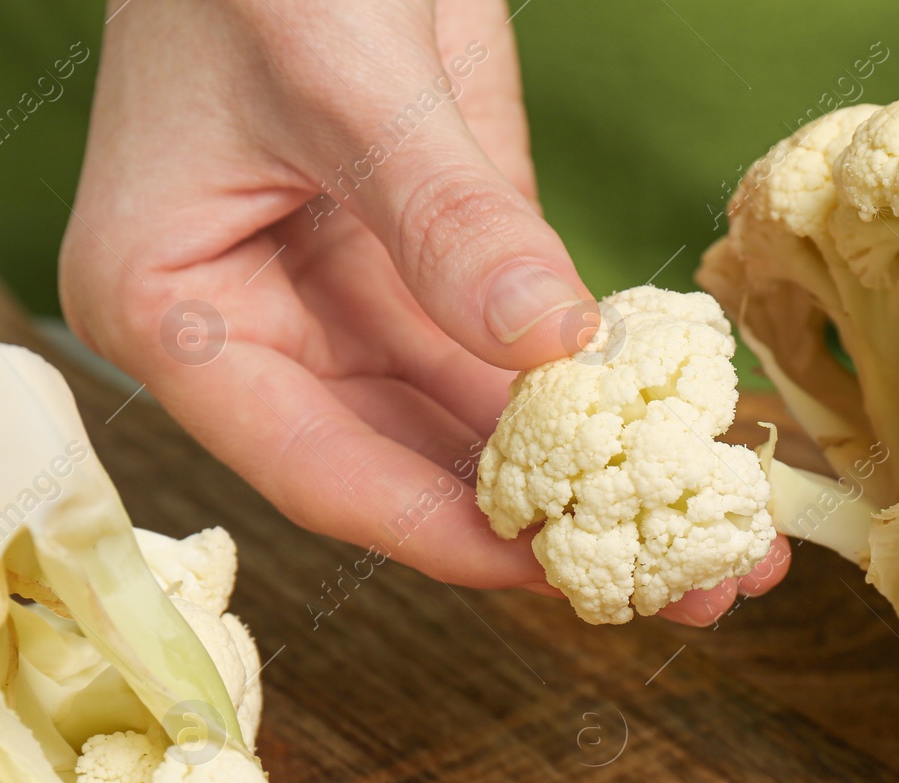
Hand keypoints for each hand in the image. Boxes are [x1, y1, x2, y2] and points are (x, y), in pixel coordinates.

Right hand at [59, 0, 786, 624]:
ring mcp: (361, 305)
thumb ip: (443, 217)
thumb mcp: (346, 81)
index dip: (441, 530)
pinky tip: (684, 448)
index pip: (319, 466)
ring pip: (484, 429)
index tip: (554, 569)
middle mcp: (271, 333)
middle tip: (685, 585)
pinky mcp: (448, 266)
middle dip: (550, 533)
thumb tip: (548, 344)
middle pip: (415, 469)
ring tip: (717, 548)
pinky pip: (525, 358)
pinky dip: (601, 404)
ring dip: (597, 488)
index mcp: (181, 314)